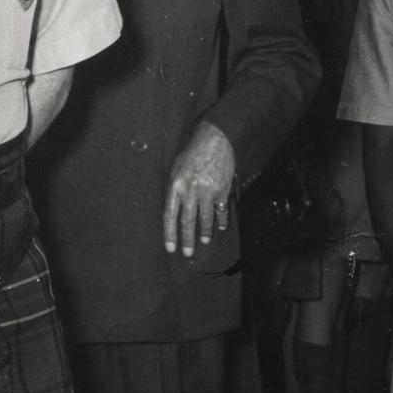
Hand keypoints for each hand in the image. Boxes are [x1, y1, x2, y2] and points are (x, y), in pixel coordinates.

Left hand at [163, 122, 235, 260]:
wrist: (215, 139)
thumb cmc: (193, 152)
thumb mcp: (176, 168)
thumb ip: (175, 189)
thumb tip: (174, 209)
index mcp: (175, 185)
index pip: (169, 215)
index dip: (169, 234)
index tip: (171, 248)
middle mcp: (190, 190)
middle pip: (187, 220)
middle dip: (187, 239)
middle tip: (188, 253)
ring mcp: (208, 190)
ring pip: (205, 218)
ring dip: (205, 232)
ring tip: (204, 241)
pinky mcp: (222, 189)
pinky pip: (221, 209)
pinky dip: (222, 220)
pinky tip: (221, 227)